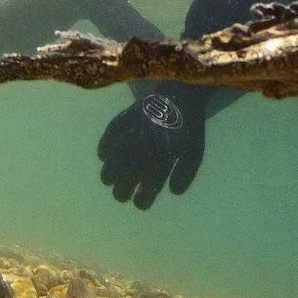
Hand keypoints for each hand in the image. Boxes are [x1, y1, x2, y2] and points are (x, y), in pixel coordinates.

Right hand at [97, 90, 205, 208]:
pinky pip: (102, 149)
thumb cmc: (187, 127)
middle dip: (124, 193)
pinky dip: (106, 154)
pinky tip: (111, 154)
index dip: (141, 202)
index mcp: (158, 169)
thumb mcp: (194, 153)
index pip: (142, 199)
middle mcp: (138, 160)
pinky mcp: (117, 129)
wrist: (177, 96)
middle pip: (120, 192)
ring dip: (112, 178)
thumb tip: (172, 192)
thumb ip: (184, 175)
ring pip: (107, 175)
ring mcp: (125, 144)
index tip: (141, 199)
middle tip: (127, 189)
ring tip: (118, 173)